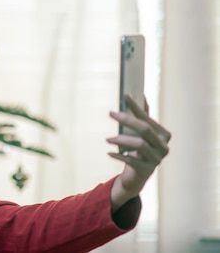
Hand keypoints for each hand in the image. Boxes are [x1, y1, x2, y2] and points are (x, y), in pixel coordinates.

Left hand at [107, 94, 170, 210]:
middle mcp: (164, 147)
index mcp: (164, 135)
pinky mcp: (146, 170)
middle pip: (145, 129)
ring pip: (139, 144)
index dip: (137, 107)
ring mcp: (157, 159)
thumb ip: (143, 117)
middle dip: (127, 119)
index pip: (148, 118)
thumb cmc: (139, 149)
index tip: (125, 95)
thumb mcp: (141, 134)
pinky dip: (118, 155)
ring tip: (107, 139)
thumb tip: (141, 95)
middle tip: (111, 113)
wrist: (137, 175)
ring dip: (121, 140)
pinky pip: (131, 160)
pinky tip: (109, 152)